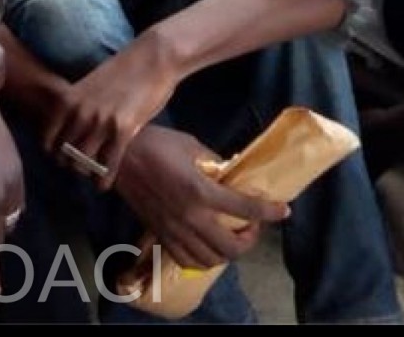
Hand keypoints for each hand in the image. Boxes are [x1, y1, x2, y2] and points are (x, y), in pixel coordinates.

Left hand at [43, 34, 178, 188]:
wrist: (152, 58)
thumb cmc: (123, 70)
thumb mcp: (89, 85)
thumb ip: (77, 106)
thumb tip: (69, 130)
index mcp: (67, 100)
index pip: (47, 141)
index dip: (54, 154)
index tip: (63, 157)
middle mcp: (80, 113)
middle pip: (64, 156)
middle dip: (71, 166)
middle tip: (81, 167)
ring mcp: (101, 122)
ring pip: (83, 163)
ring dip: (88, 173)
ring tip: (94, 174)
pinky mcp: (123, 130)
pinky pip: (107, 166)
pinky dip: (104, 180)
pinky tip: (104, 185)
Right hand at [115, 127, 287, 270]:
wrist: (119, 157)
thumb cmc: (157, 144)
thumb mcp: (192, 145)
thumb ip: (215, 162)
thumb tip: (231, 172)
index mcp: (201, 191)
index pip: (246, 209)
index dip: (270, 212)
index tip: (284, 211)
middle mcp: (190, 217)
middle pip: (231, 248)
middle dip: (249, 241)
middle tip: (252, 226)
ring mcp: (174, 230)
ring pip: (210, 259)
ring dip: (227, 253)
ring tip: (231, 237)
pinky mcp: (160, 234)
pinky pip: (186, 259)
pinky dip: (202, 259)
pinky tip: (207, 245)